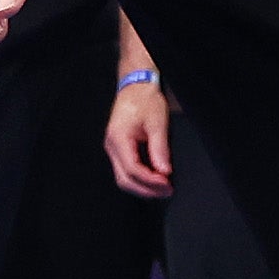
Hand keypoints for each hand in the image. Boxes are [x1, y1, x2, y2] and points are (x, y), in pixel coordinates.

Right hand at [105, 73, 174, 197]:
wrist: (136, 86)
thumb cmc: (144, 100)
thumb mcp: (157, 123)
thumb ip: (160, 149)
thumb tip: (164, 171)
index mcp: (119, 138)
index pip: (133, 169)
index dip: (150, 181)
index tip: (167, 184)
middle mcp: (111, 146)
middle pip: (124, 179)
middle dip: (146, 190)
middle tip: (166, 192)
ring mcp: (112, 148)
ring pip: (123, 177)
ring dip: (142, 186)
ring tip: (162, 188)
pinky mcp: (118, 148)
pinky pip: (125, 170)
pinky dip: (139, 178)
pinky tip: (153, 179)